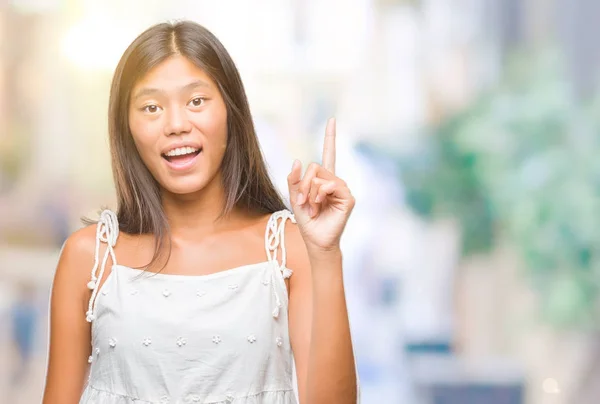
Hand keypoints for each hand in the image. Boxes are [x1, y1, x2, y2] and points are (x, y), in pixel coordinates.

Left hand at [287, 118, 354, 252]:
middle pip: (315, 166)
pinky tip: (320, 206)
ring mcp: (342, 189)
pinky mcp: (348, 198)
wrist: (315, 240)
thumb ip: (294, 180)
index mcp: (323, 180)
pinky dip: (320, 194)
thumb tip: (297, 160)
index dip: (330, 137)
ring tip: (312, 207)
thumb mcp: (295, 198)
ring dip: (310, 192)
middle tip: (302, 201)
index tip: (332, 120)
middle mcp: (335, 181)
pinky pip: (331, 185)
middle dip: (303, 183)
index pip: (329, 154)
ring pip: (321, 176)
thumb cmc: (307, 221)